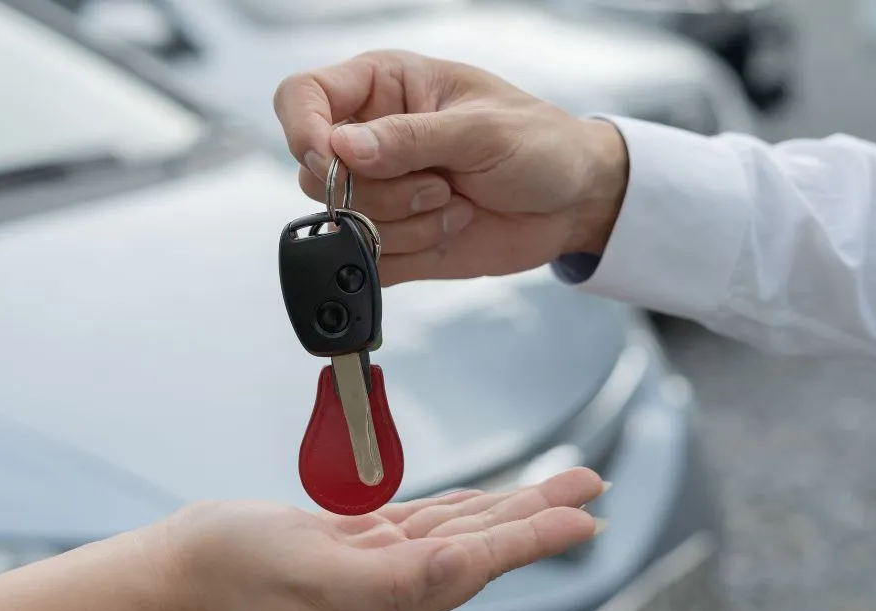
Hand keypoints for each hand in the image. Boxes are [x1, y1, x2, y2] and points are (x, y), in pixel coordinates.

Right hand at [145, 467, 607, 610]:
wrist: (173, 580)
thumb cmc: (223, 581)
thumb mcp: (305, 575)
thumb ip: (386, 581)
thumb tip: (458, 568)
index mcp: (388, 605)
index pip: (478, 565)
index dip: (534, 537)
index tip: (582, 515)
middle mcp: (390, 593)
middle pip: (482, 546)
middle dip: (539, 515)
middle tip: (588, 486)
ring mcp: (371, 572)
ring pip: (458, 532)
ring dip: (509, 507)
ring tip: (555, 488)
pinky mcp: (350, 552)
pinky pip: (419, 525)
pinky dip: (457, 509)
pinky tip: (480, 503)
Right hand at [273, 50, 628, 285]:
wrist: (574, 201)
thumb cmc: (539, 143)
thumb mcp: (481, 129)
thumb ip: (409, 138)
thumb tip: (342, 148)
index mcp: (382, 87)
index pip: (301, 97)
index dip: (303, 130)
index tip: (335, 160)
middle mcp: (369, 139)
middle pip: (315, 174)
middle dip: (380, 191)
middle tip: (439, 183)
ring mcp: (378, 192)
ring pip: (343, 223)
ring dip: (406, 223)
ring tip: (455, 202)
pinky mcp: (391, 240)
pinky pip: (369, 260)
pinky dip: (411, 251)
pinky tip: (451, 228)